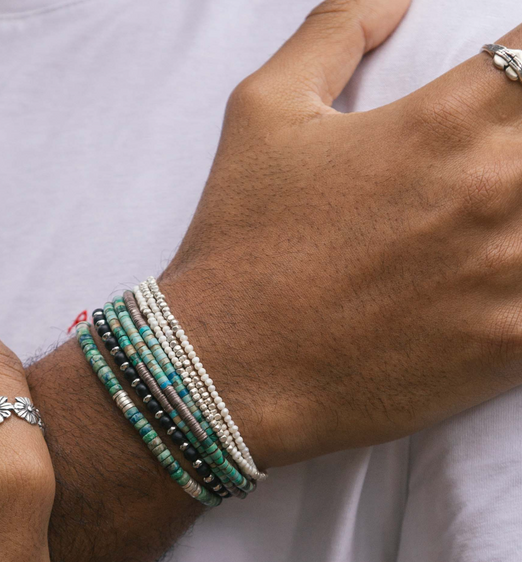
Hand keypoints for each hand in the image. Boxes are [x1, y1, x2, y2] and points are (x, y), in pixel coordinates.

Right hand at [162, 0, 521, 466]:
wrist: (229, 366)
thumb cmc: (239, 243)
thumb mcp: (263, 111)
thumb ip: (336, 30)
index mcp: (442, 123)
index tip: (517, 83)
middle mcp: (492, 190)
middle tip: (498, 160)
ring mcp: (511, 275)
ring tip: (498, 211)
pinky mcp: (510, 346)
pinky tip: (503, 271)